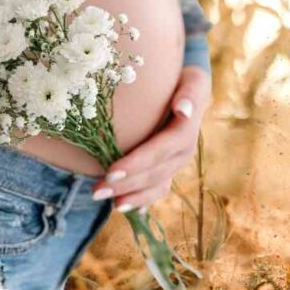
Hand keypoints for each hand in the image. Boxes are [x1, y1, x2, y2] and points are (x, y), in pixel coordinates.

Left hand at [91, 66, 210, 211]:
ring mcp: (177, 162)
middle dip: (126, 184)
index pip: (161, 150)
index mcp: (186, 131)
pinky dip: (142, 200)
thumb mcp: (192, 80)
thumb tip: (183, 109)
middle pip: (155, 172)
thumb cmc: (183, 80)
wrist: (189, 89)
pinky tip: (125, 208)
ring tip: (106, 202)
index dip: (137, 163)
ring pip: (156, 184)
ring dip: (132, 196)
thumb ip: (190, 94)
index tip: (110, 171)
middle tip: (96, 191)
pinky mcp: (170, 168)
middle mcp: (184, 151)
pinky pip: (158, 188)